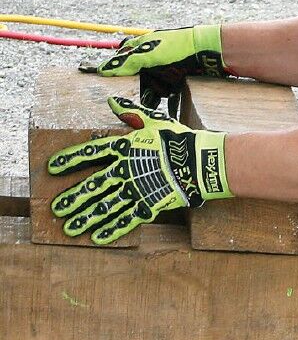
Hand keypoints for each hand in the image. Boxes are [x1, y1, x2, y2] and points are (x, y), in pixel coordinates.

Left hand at [48, 96, 231, 244]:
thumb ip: (132, 113)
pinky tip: (97, 237)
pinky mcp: (149, 204)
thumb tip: (111, 101)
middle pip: (95, 185)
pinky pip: (127, 219)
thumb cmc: (180, 139)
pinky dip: (112, 229)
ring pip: (107, 205)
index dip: (72, 159)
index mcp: (127, 147)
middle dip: (74, 197)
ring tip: (69, 228)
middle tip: (56, 208)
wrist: (203, 161)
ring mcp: (137, 189)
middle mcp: (128, 170)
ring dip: (87, 217)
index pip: (94, 152)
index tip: (53, 167)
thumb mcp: (156, 121)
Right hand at [86, 25, 227, 109]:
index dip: (111, 70)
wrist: (209, 52)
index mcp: (143, 46)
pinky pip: (159, 93)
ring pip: (144, 86)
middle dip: (127, 87)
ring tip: (135, 105)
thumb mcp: (151, 52)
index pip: (120, 59)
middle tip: (117, 100)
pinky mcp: (173, 81)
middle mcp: (150, 58)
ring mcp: (162, 70)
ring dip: (142, 95)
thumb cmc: (179, 47)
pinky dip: (156, 99)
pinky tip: (153, 106)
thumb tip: (104, 70)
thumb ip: (128, 61)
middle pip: (132, 76)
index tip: (100, 84)